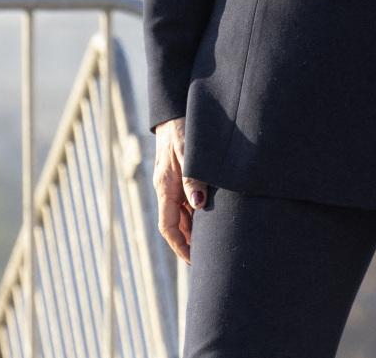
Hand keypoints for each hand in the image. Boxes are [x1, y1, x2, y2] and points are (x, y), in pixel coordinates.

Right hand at [152, 120, 210, 259]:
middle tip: (205, 259)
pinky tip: (208, 217)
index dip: (180, 246)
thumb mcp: (189, 153)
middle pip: (175, 224)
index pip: (168, 227)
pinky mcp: (178, 177)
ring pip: (181, 214)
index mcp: (165, 188)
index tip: (192, 261)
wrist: (174, 113)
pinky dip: (195, 213)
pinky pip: (185, 201)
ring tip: (210, 244)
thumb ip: (194, 178)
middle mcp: (166, 189)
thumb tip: (199, 205)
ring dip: (193, 229)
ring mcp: (172, 184)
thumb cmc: (182, 131)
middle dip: (188, 243)